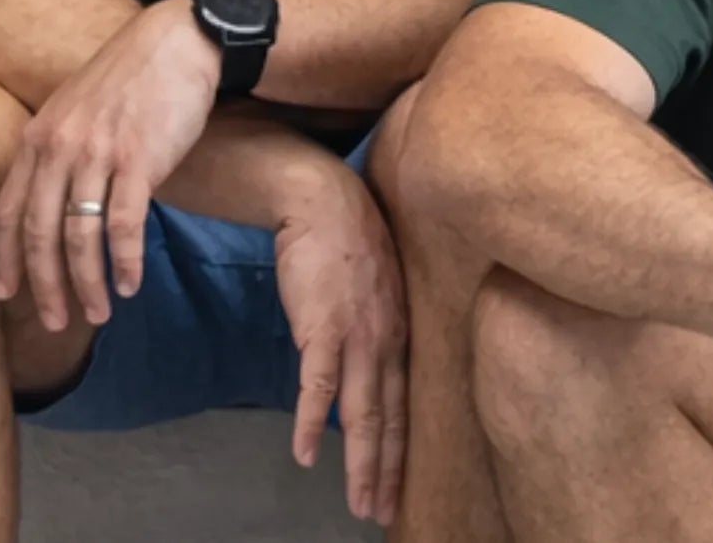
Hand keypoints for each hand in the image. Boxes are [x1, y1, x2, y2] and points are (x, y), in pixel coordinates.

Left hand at [0, 0, 217, 330]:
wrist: (179, 42)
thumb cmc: (133, 78)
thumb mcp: (77, 107)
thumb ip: (59, 149)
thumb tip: (55, 198)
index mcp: (39, 137)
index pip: (8, 211)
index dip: (4, 259)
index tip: (5, 295)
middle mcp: (59, 147)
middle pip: (38, 233)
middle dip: (43, 286)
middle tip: (54, 323)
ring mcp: (97, 153)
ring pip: (79, 236)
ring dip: (86, 283)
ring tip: (98, 313)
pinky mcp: (139, 159)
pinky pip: (124, 225)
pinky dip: (125, 261)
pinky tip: (131, 284)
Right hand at [271, 157, 408, 527]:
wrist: (321, 199)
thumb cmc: (344, 238)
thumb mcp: (376, 288)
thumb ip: (378, 326)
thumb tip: (367, 360)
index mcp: (400, 332)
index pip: (405, 405)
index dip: (403, 451)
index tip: (400, 487)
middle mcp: (386, 341)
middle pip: (389, 420)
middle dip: (386, 473)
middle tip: (381, 514)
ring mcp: (357, 337)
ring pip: (362, 414)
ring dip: (360, 465)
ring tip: (359, 504)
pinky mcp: (322, 328)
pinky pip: (318, 386)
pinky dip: (313, 424)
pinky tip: (307, 456)